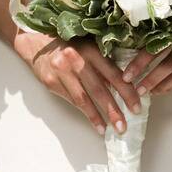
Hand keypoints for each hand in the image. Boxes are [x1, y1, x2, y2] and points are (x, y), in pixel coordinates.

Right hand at [13, 32, 143, 134]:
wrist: (35, 42)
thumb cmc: (67, 43)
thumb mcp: (88, 47)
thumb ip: (103, 64)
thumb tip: (122, 85)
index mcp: (90, 50)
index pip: (113, 74)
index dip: (126, 92)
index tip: (136, 107)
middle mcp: (76, 60)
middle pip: (99, 90)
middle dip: (114, 110)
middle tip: (124, 126)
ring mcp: (61, 72)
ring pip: (84, 99)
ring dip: (99, 116)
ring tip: (111, 129)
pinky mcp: (51, 82)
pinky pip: (72, 101)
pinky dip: (85, 114)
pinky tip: (96, 123)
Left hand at [121, 24, 171, 95]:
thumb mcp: (169, 21)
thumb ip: (153, 32)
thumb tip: (127, 48)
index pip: (155, 48)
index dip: (139, 63)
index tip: (126, 76)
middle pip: (168, 64)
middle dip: (150, 80)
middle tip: (137, 91)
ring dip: (163, 86)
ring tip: (149, 92)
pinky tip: (164, 89)